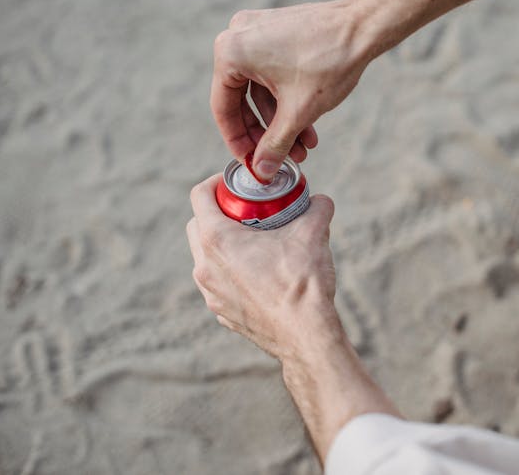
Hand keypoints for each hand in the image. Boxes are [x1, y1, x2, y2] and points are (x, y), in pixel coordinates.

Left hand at [186, 174, 341, 361]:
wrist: (305, 335)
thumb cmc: (302, 283)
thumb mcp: (313, 235)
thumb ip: (317, 209)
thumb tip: (321, 200)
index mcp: (217, 240)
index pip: (200, 196)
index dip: (216, 182)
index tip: (234, 183)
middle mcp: (205, 266)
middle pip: (197, 226)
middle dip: (216, 212)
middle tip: (245, 210)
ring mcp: (211, 293)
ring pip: (204, 257)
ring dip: (221, 244)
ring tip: (252, 241)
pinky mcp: (222, 313)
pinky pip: (218, 283)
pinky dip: (229, 271)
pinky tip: (257, 272)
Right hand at [211, 0, 370, 181]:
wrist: (364, 27)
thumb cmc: (330, 60)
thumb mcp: (298, 113)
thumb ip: (275, 145)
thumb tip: (261, 171)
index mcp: (231, 52)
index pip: (224, 109)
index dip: (237, 142)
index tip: (250, 163)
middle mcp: (237, 37)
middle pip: (241, 101)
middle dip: (266, 134)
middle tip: (278, 160)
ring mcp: (256, 33)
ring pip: (260, 91)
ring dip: (280, 122)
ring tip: (303, 148)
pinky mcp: (275, 34)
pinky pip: (271, 75)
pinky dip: (286, 101)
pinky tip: (307, 128)